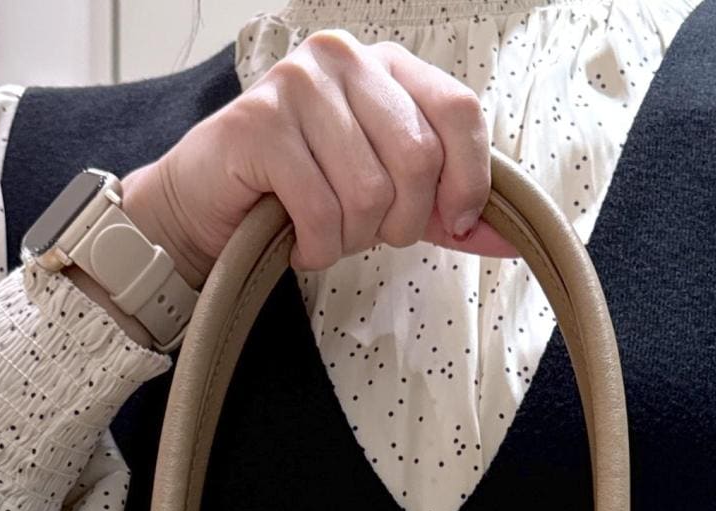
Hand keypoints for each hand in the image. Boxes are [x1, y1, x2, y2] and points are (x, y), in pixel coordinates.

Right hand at [120, 30, 514, 285]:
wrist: (206, 208)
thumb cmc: (300, 196)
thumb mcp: (388, 198)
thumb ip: (447, 210)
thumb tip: (509, 238)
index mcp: (386, 66)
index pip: (460, 112)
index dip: (467, 182)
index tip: (450, 224)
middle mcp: (344, 59)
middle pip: (418, 159)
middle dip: (398, 222)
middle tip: (362, 231)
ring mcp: (298, 84)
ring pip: (368, 193)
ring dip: (348, 239)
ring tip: (320, 230)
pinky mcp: (258, 123)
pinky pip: (321, 211)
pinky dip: (313, 246)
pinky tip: (294, 238)